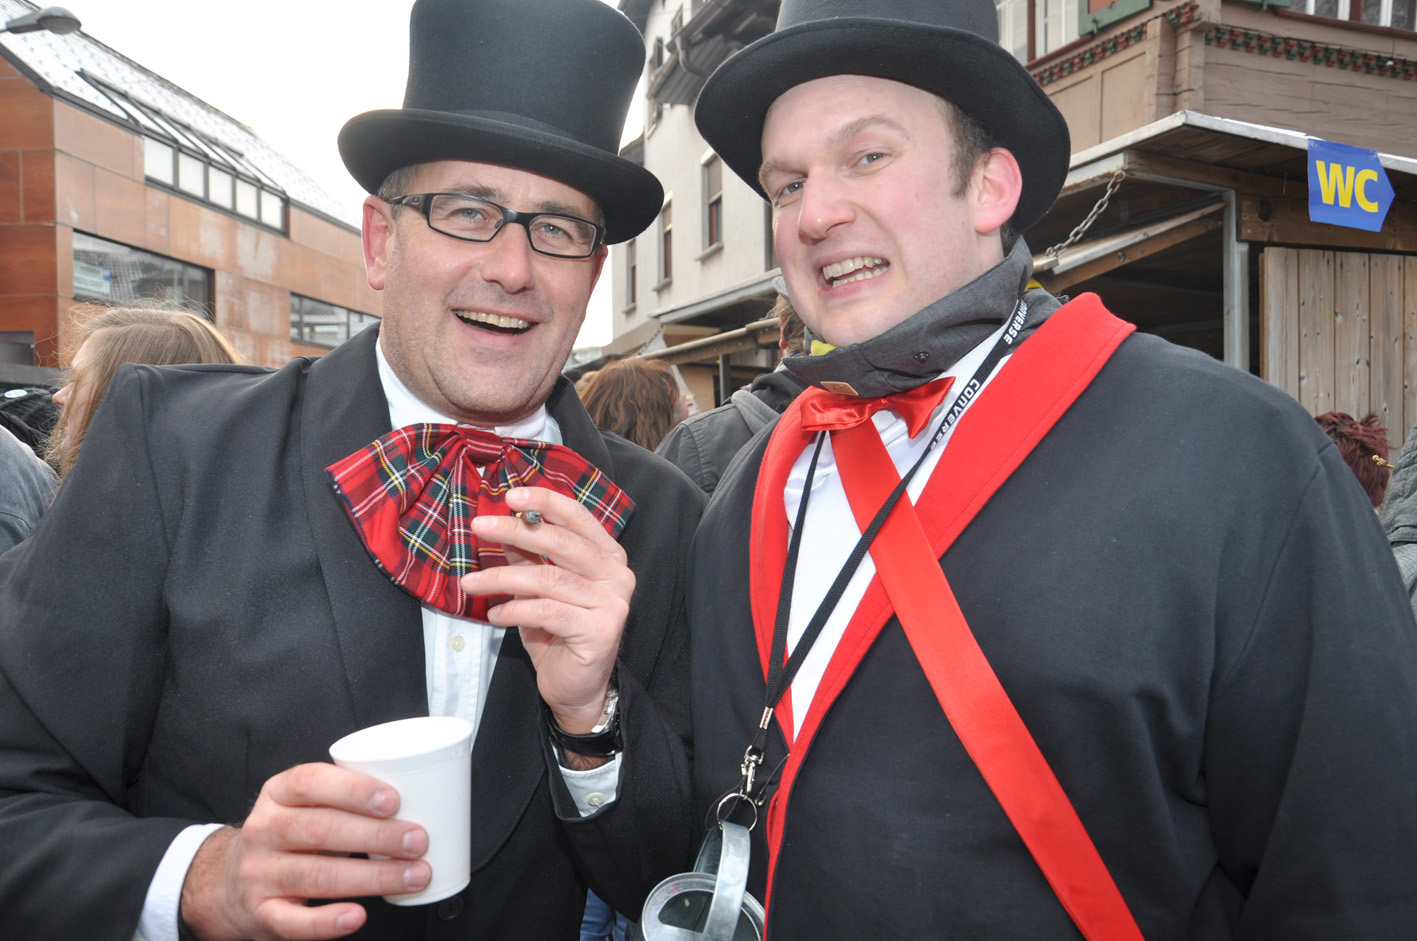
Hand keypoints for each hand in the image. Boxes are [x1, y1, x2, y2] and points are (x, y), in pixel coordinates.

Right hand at [179, 763, 430, 940]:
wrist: (229, 883)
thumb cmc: (287, 837)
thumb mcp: (303, 806)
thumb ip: (343, 799)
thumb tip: (415, 801)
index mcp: (278, 795)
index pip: (311, 782)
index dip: (353, 790)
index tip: (393, 800)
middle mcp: (263, 831)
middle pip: (320, 830)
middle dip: (376, 836)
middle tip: (418, 840)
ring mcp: (259, 874)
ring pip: (316, 875)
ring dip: (372, 877)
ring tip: (413, 876)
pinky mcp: (261, 913)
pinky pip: (294, 921)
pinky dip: (328, 921)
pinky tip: (358, 916)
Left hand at [461, 486, 632, 733]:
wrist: (576, 688)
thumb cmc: (558, 634)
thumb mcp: (538, 589)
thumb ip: (528, 558)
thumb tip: (504, 524)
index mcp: (607, 557)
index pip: (578, 518)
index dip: (545, 502)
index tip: (510, 495)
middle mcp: (617, 576)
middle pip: (563, 543)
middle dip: (517, 531)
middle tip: (480, 526)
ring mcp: (613, 603)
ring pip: (549, 579)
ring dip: (502, 578)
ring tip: (471, 582)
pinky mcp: (601, 631)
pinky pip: (548, 611)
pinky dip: (515, 611)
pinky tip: (495, 616)